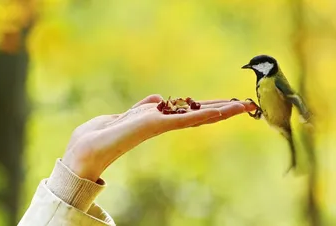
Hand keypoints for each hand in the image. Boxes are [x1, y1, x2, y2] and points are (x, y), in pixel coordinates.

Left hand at [62, 94, 255, 180]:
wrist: (87, 147)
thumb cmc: (102, 133)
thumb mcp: (127, 114)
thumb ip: (144, 106)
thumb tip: (159, 98)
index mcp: (160, 119)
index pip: (191, 112)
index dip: (211, 107)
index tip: (230, 103)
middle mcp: (165, 123)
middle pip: (200, 114)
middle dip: (224, 110)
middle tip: (248, 105)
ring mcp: (163, 125)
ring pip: (199, 116)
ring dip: (223, 111)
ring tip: (243, 106)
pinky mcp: (157, 125)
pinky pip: (186, 119)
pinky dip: (204, 114)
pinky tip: (222, 112)